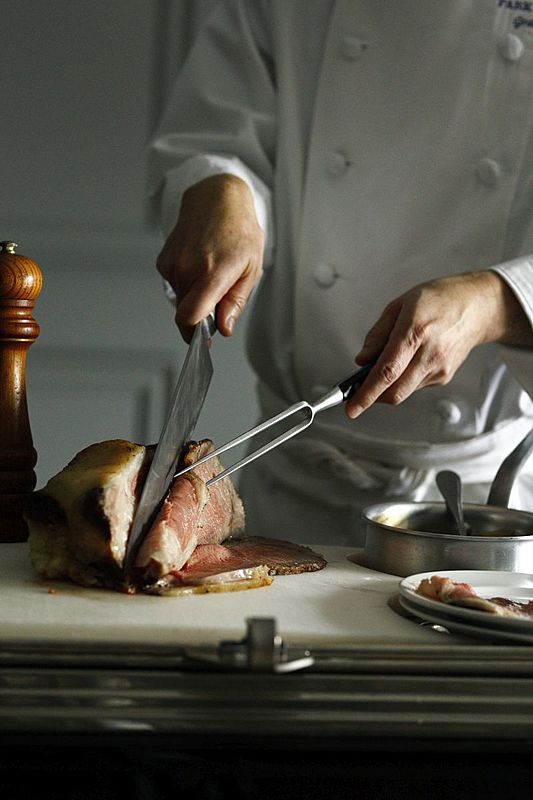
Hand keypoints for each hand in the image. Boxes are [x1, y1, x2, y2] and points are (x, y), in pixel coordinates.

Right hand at [156, 174, 264, 340]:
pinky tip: (198, 263)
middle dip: (202, 313)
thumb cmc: (238, 231)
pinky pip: (174, 285)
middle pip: (186, 312)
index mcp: (212, 273)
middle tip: (220, 294)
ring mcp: (172, 264)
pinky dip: (186, 282)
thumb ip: (235, 302)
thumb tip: (223, 328)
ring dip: (195, 295)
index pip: (190, 317)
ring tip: (211, 270)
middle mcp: (187, 269)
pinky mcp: (163, 261)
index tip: (203, 340)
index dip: (194, 334)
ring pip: (181, 299)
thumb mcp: (251, 268)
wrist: (216, 198)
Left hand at [345, 270, 532, 418]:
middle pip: (395, 391)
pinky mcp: (445, 376)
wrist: (478, 307)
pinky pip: (415, 386)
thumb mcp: (400, 305)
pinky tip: (408, 362)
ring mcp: (440, 367)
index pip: (387, 371)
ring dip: (388, 387)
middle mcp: (430, 352)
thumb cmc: (439, 300)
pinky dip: (403, 381)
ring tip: (387, 364)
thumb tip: (362, 360)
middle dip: (373, 397)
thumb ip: (378, 334)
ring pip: (404, 392)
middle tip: (358, 392)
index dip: (366, 392)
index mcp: (416, 330)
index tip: (352, 407)